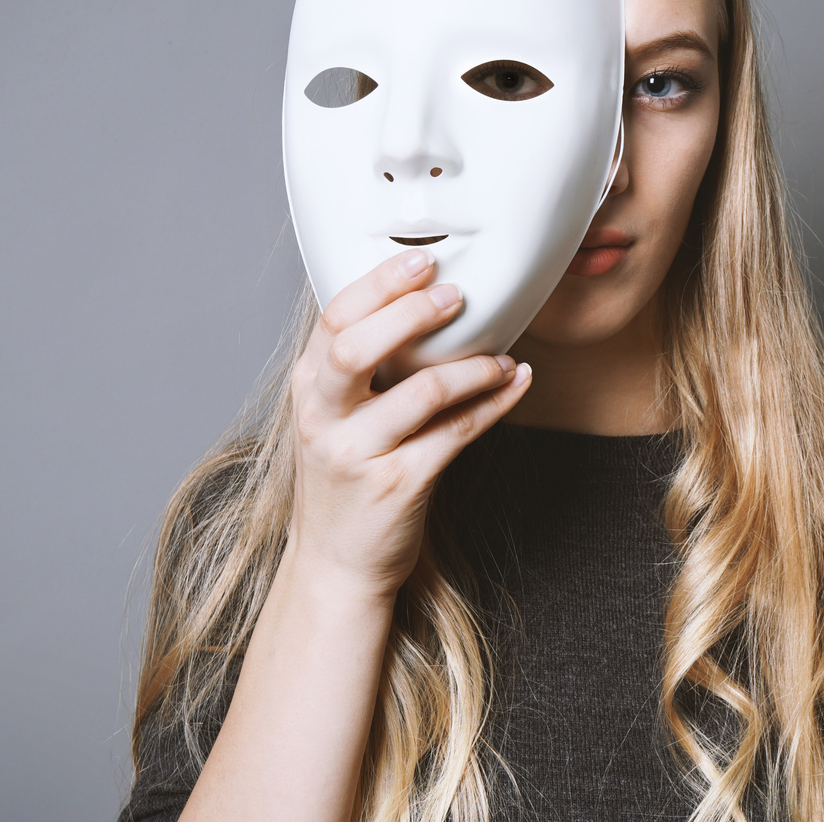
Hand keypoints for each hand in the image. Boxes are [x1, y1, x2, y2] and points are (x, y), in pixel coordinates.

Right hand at [284, 249, 531, 599]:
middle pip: (357, 346)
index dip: (379, 284)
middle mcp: (323, 419)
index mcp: (308, 390)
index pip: (334, 320)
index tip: (420, 259)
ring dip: (473, 366)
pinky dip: (494, 403)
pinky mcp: (399, 485)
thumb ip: (359, 368)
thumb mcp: (333, 417)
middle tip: (457, 294)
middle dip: (411, 312)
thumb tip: (419, 304)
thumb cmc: (345, 479)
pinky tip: (515, 383)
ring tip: (502, 356)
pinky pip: (457, 432)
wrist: (335, 563)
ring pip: (421, 391)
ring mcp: (358, 455)